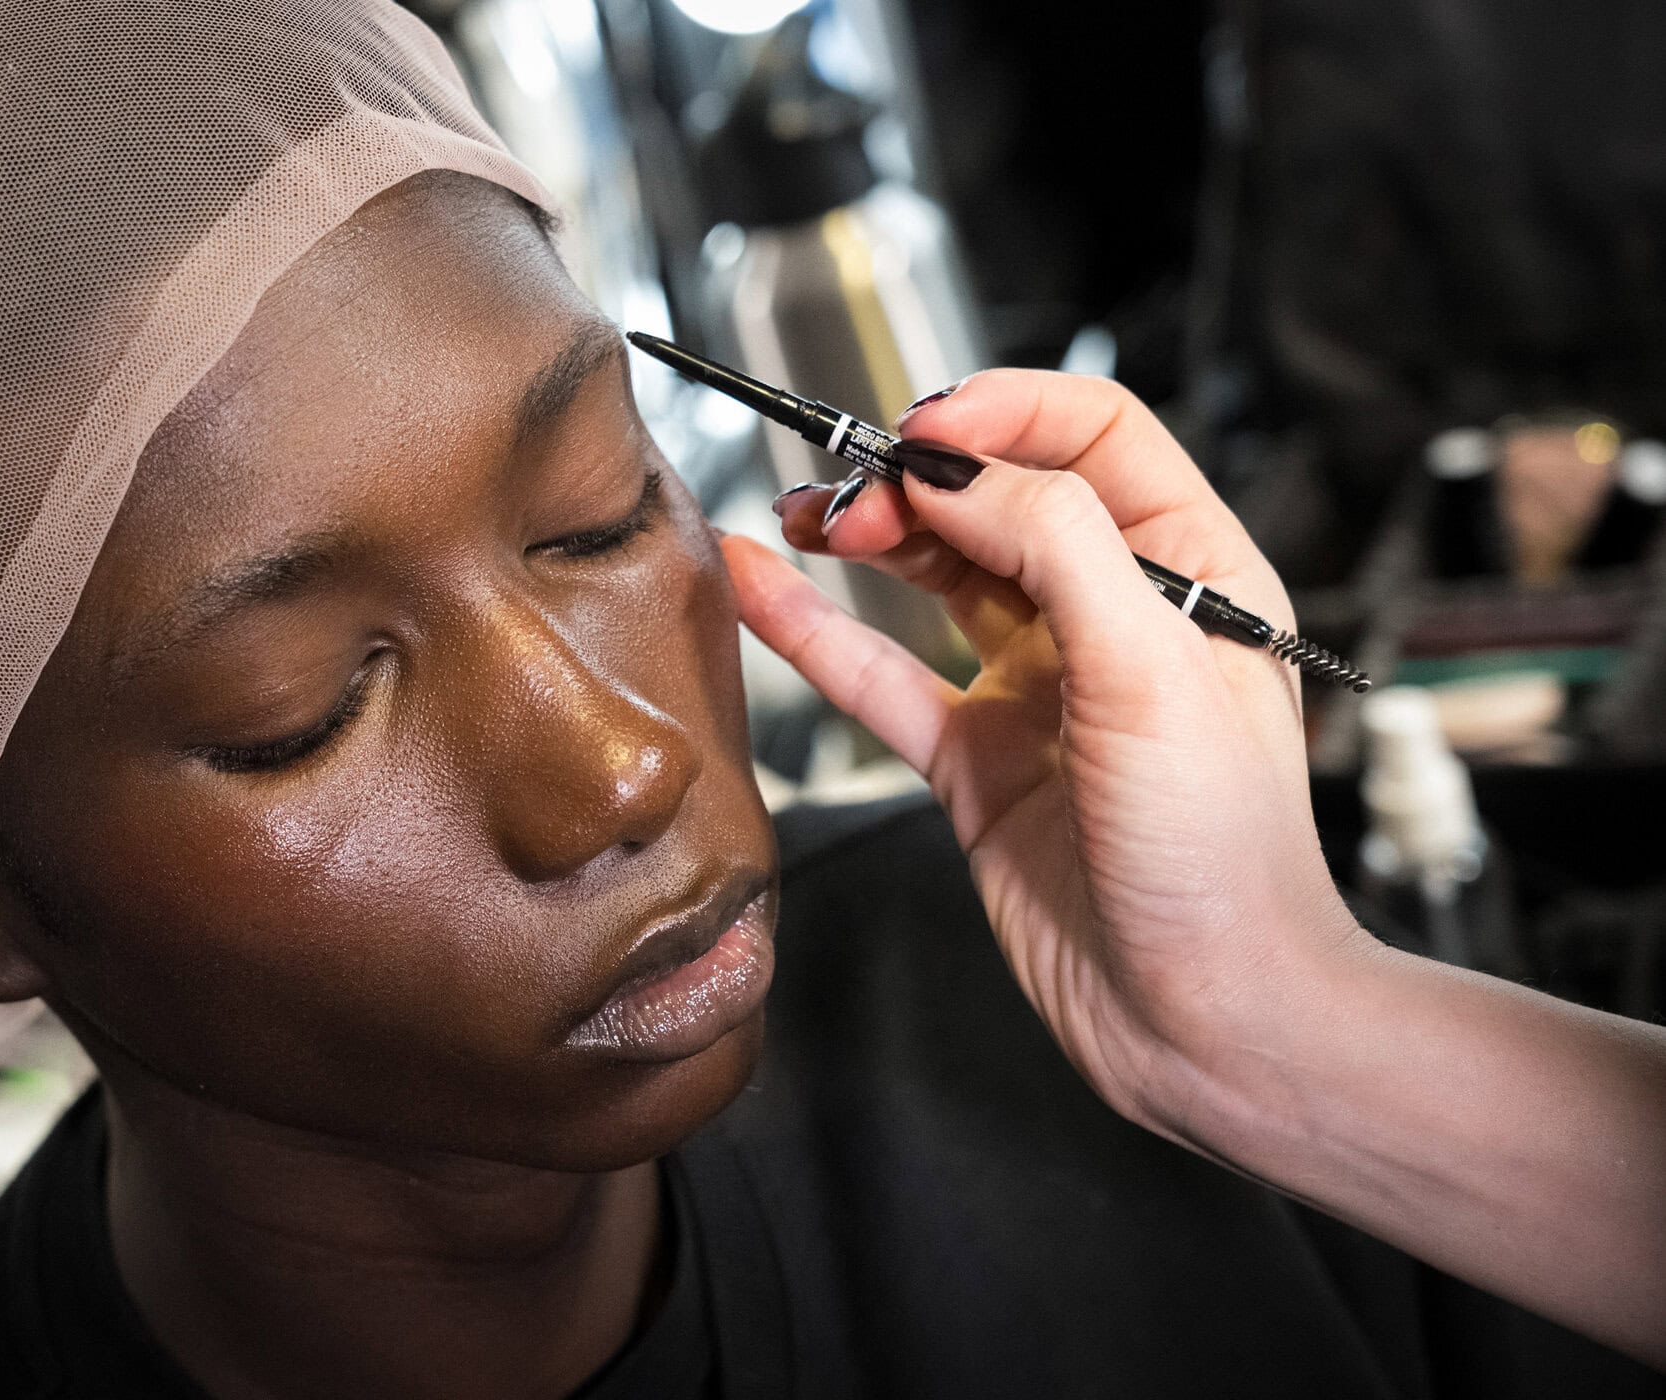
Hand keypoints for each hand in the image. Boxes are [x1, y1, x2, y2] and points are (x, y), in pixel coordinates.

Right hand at [725, 370, 1371, 1137]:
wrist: (1203, 1019)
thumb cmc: (1224, 855)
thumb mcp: (1151, 667)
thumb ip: (1053, 542)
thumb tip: (955, 462)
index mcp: (1190, 569)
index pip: (1092, 434)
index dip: (1004, 411)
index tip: (923, 426)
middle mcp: (1110, 617)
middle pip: (996, 498)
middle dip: (916, 477)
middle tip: (850, 495)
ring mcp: (1035, 688)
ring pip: (932, 577)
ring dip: (865, 538)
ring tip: (803, 516)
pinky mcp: (974, 761)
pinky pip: (882, 678)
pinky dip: (818, 633)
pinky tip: (762, 586)